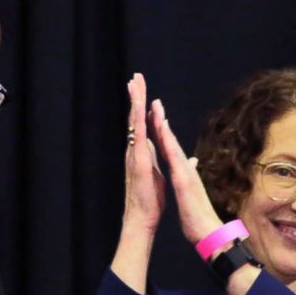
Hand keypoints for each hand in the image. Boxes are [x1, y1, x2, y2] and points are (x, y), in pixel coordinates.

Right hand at [122, 72, 165, 237]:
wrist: (143, 217)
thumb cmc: (150, 200)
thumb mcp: (158, 175)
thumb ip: (159, 161)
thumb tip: (161, 151)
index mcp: (143, 153)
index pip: (143, 125)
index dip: (143, 108)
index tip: (143, 90)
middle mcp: (136, 150)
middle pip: (135, 117)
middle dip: (136, 96)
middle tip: (135, 77)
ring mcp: (135, 154)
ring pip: (134, 121)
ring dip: (135, 101)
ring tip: (134, 82)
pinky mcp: (138, 160)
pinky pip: (138, 135)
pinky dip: (138, 119)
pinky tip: (139, 105)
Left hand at [150, 98, 225, 248]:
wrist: (208, 231)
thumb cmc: (198, 216)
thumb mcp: (191, 194)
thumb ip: (190, 178)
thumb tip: (191, 167)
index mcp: (183, 173)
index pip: (170, 148)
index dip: (162, 131)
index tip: (156, 114)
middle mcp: (184, 169)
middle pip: (171, 141)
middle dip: (161, 120)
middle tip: (154, 100)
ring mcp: (185, 173)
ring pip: (173, 145)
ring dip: (164, 126)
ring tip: (156, 107)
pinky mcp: (183, 180)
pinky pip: (174, 159)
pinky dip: (169, 144)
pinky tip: (163, 133)